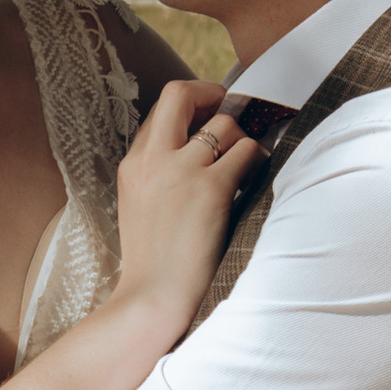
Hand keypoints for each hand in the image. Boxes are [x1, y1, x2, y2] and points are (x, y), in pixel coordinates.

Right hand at [108, 79, 267, 341]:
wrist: (152, 296)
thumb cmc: (154, 259)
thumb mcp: (139, 204)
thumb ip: (158, 172)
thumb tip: (199, 145)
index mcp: (133, 163)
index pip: (162, 108)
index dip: (192, 103)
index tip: (210, 114)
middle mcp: (153, 159)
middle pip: (181, 93)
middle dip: (213, 94)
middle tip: (233, 111)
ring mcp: (181, 172)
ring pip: (225, 124)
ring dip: (243, 140)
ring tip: (246, 164)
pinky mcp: (210, 190)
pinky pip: (248, 153)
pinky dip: (257, 161)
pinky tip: (254, 181)